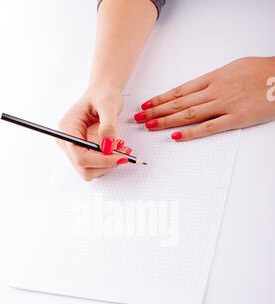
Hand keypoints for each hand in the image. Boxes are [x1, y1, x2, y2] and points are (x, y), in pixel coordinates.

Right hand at [58, 86, 131, 180]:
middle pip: (83, 167)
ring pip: (90, 170)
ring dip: (108, 164)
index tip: (120, 157)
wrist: (103, 93)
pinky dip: (109, 162)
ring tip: (121, 148)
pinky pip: (95, 166)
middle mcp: (67, 141)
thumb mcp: (108, 104)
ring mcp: (74, 148)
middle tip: (124, 155)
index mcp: (67, 128)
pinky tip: (116, 148)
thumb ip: (108, 125)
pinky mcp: (84, 152)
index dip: (101, 161)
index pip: (79, 156)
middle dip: (106, 164)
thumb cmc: (103, 94)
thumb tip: (107, 147)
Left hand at [134, 57, 274, 139]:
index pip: (180, 90)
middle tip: (138, 117)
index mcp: (213, 78)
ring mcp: (224, 104)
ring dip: (166, 121)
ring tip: (149, 125)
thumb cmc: (261, 72)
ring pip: (188, 114)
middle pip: (179, 102)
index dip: (160, 98)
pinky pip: (209, 127)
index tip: (146, 104)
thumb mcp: (234, 69)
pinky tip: (176, 136)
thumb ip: (214, 81)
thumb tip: (197, 89)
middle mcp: (215, 91)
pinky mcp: (236, 118)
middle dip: (156, 111)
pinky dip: (191, 133)